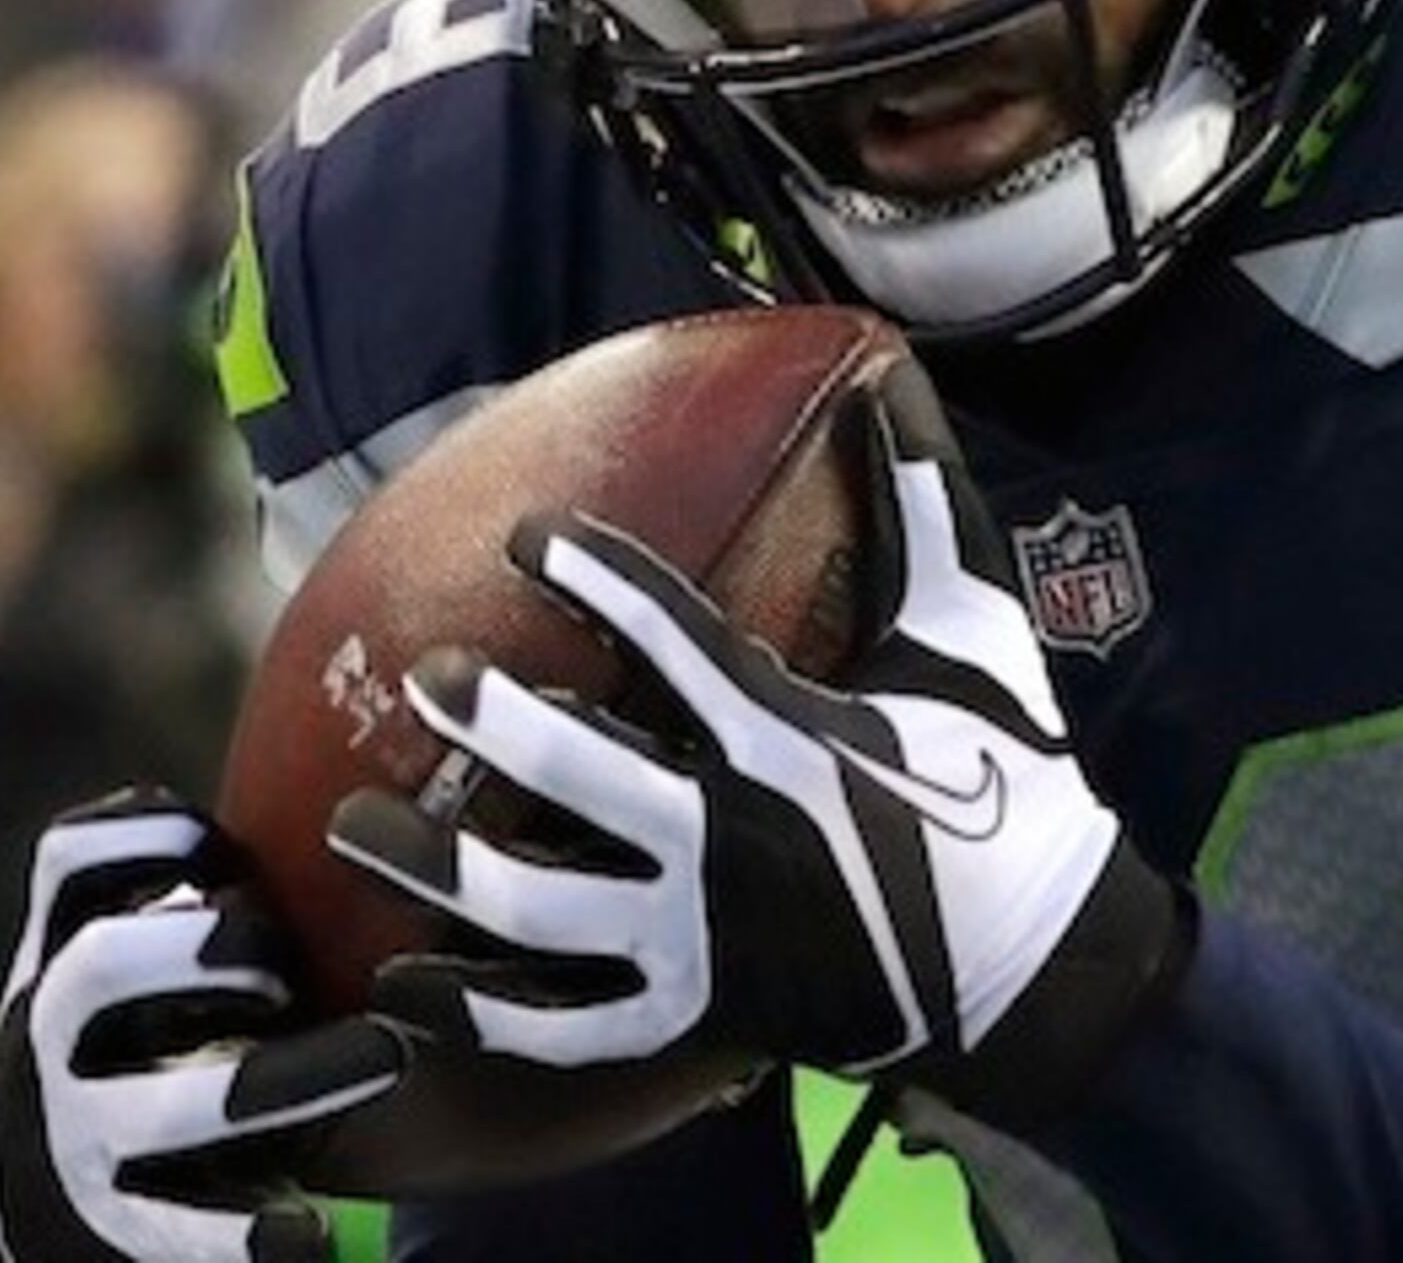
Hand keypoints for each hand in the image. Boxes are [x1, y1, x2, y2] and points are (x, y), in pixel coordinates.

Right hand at [0, 791, 413, 1262]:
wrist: (31, 1234)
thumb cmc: (130, 1070)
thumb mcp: (133, 985)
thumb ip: (197, 908)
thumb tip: (378, 798)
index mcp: (66, 960)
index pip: (73, 862)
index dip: (151, 835)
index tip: (228, 846)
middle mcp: (51, 1044)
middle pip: (101, 967)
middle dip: (209, 951)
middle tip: (289, 968)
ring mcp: (74, 1145)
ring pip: (163, 1107)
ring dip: (282, 1079)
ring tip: (384, 1057)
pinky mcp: (114, 1237)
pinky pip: (180, 1235)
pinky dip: (250, 1234)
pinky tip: (313, 1232)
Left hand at [327, 383, 1186, 1126]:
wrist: (1042, 968)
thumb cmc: (1006, 780)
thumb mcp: (970, 631)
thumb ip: (921, 500)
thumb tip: (887, 376)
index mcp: (793, 735)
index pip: (672, 640)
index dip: (593, 579)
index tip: (529, 536)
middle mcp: (733, 837)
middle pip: (580, 773)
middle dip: (491, 718)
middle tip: (432, 675)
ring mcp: (705, 937)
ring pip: (542, 910)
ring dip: (438, 869)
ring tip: (360, 823)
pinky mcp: (694, 1014)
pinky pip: (563, 1026)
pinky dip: (476, 1010)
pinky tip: (402, 978)